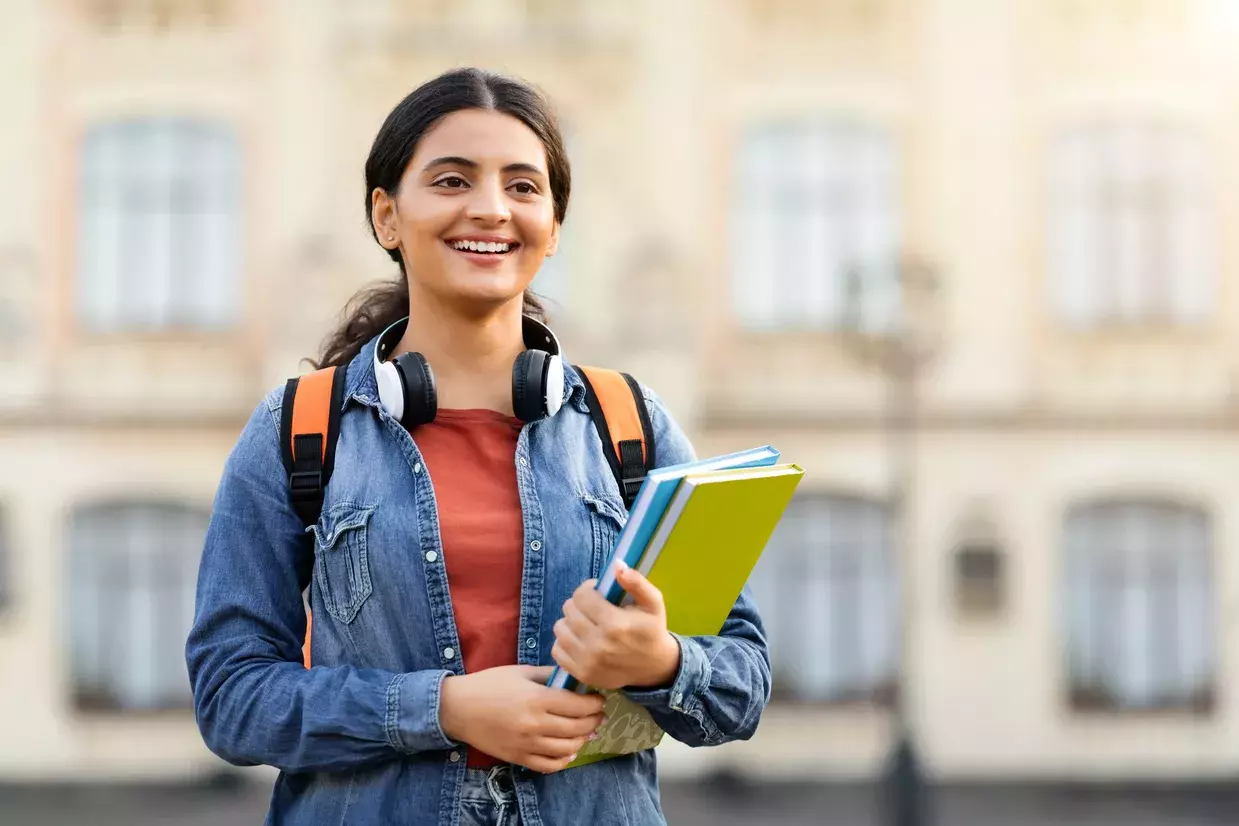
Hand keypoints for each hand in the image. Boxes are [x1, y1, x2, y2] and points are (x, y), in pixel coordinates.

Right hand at [439, 665, 605, 773]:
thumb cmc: (490, 684)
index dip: (594, 703)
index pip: (578, 705)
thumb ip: (549, 675)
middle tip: (599, 714)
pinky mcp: (518, 757)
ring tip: (587, 730)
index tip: (599, 698)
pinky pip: (549, 765)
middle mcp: (535, 724)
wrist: (458, 708)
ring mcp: (527, 744)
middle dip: (594, 720)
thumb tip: (574, 678)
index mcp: (537, 699)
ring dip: (583, 739)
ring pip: (568, 748)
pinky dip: (564, 760)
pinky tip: (569, 751)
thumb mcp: (521, 671)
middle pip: (578, 727)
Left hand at [551, 560, 681, 691]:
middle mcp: (597, 644)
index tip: (598, 593)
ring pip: (560, 628)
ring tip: (586, 623)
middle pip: (569, 610)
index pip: (581, 596)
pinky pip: (557, 649)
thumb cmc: (652, 630)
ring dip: (570, 621)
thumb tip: (617, 565)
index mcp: (615, 624)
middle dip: (579, 604)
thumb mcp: (653, 603)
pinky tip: (580, 639)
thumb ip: (637, 582)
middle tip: (593, 608)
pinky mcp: (581, 674)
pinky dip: (565, 642)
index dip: (588, 589)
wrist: (654, 668)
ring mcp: (587, 662)